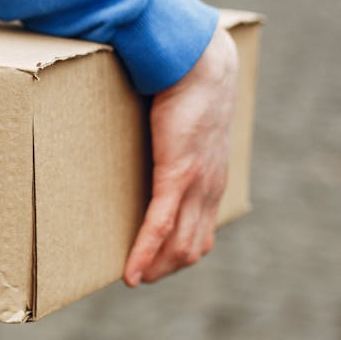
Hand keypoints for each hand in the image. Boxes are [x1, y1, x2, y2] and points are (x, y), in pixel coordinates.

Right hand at [123, 26, 238, 286]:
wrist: (199, 62)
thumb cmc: (185, 82)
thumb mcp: (183, 119)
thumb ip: (172, 135)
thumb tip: (151, 135)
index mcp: (211, 177)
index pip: (200, 232)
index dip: (177, 253)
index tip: (153, 263)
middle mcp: (209, 187)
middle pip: (191, 247)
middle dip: (164, 268)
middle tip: (137, 276)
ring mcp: (197, 184)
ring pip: (179, 246)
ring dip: (154, 267)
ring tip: (131, 278)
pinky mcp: (178, 174)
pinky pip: (159, 225)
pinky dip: (143, 253)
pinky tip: (128, 273)